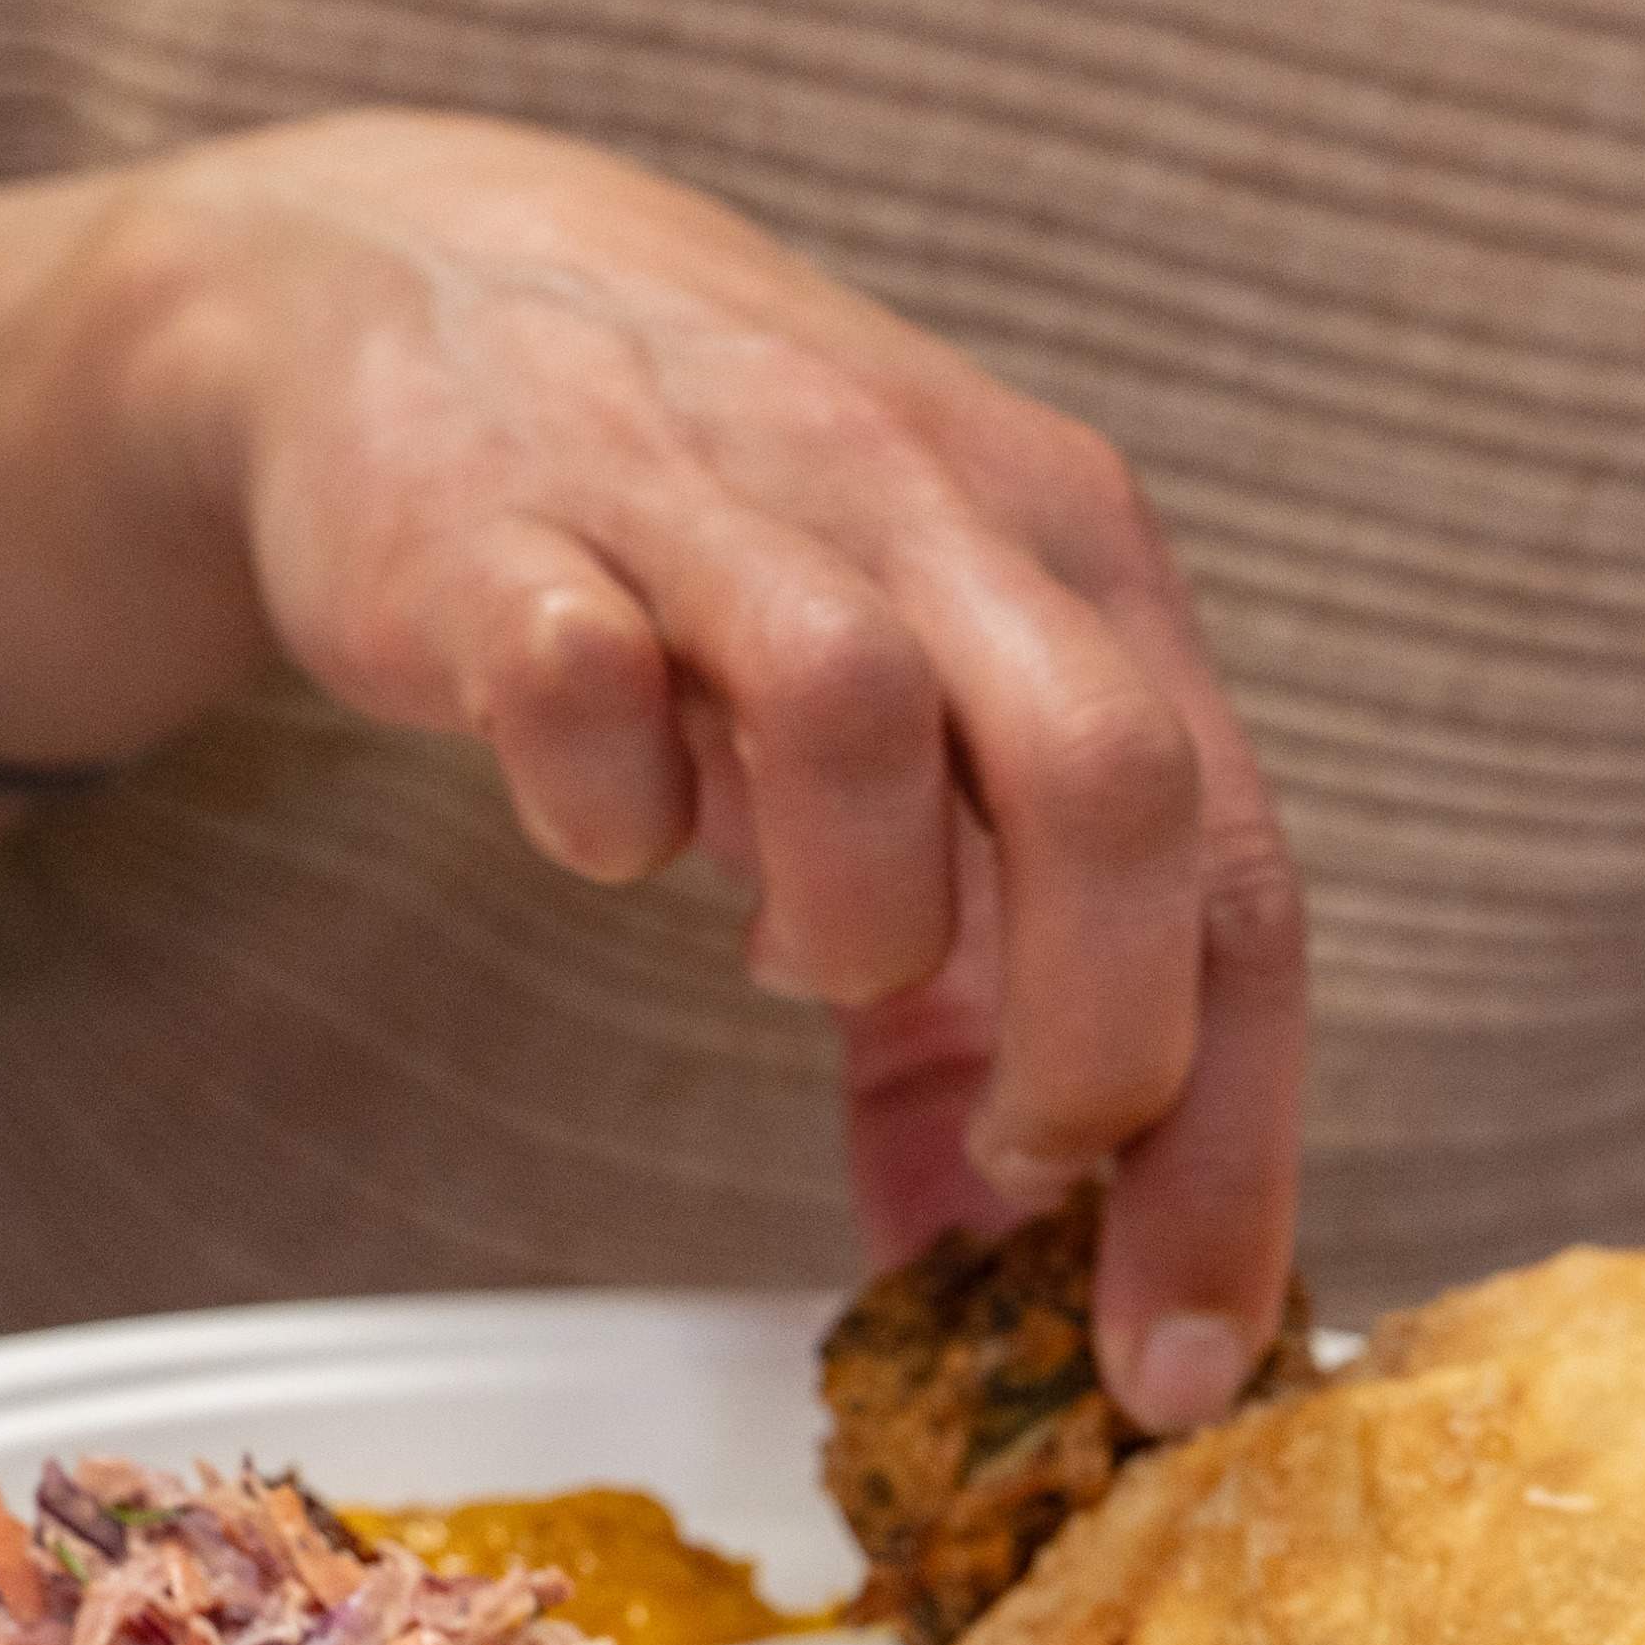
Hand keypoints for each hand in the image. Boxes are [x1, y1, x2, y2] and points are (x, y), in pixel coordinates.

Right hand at [0, 116, 1307, 1424]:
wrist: (407, 279)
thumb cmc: (697, 548)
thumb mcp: (890, 745)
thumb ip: (953, 1001)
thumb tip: (977, 1263)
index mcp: (1081, 566)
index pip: (1238, 880)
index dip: (1229, 1148)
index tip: (1173, 1365)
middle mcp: (938, 507)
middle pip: (1113, 786)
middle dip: (1090, 1046)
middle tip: (1007, 1164)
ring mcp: (721, 494)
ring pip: (863, 715)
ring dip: (844, 919)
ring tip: (786, 952)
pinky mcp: (502, 521)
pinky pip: (580, 689)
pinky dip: (603, 813)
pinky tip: (602, 821)